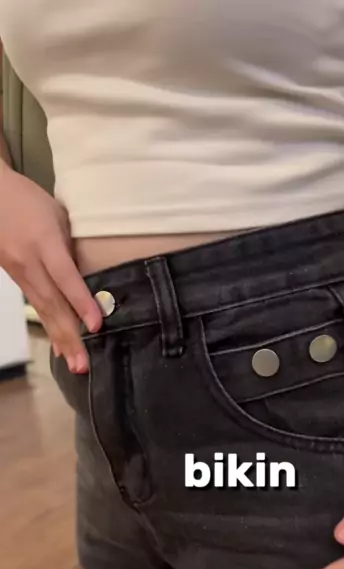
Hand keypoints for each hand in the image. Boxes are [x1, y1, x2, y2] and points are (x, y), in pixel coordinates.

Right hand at [0, 162, 101, 371]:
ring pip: (44, 311)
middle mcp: (30, 262)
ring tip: (75, 364)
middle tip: (83, 364)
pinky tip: (59, 347)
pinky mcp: (16, 279)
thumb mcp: (57, 214)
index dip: (81, 302)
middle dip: (70, 336)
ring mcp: (20, 273)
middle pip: (53, 304)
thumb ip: (70, 246)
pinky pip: (36, 307)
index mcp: (44, 242)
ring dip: (61, 339)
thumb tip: (86, 276)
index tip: (97, 326)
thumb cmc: (28, 199)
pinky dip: (50, 328)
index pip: (65, 277)